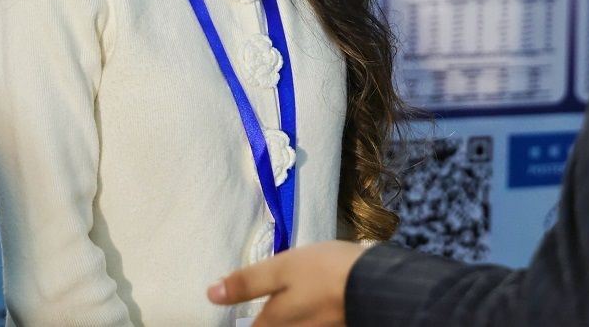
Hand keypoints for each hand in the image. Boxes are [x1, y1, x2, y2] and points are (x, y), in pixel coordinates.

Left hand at [207, 241, 364, 325]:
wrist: (378, 285)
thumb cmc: (325, 272)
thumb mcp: (281, 268)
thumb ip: (246, 282)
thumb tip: (211, 294)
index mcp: (273, 323)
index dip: (244, 317)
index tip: (246, 305)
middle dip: (268, 318)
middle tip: (267, 303)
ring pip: (294, 326)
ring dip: (288, 317)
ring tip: (292, 297)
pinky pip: (313, 324)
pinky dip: (309, 316)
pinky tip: (315, 299)